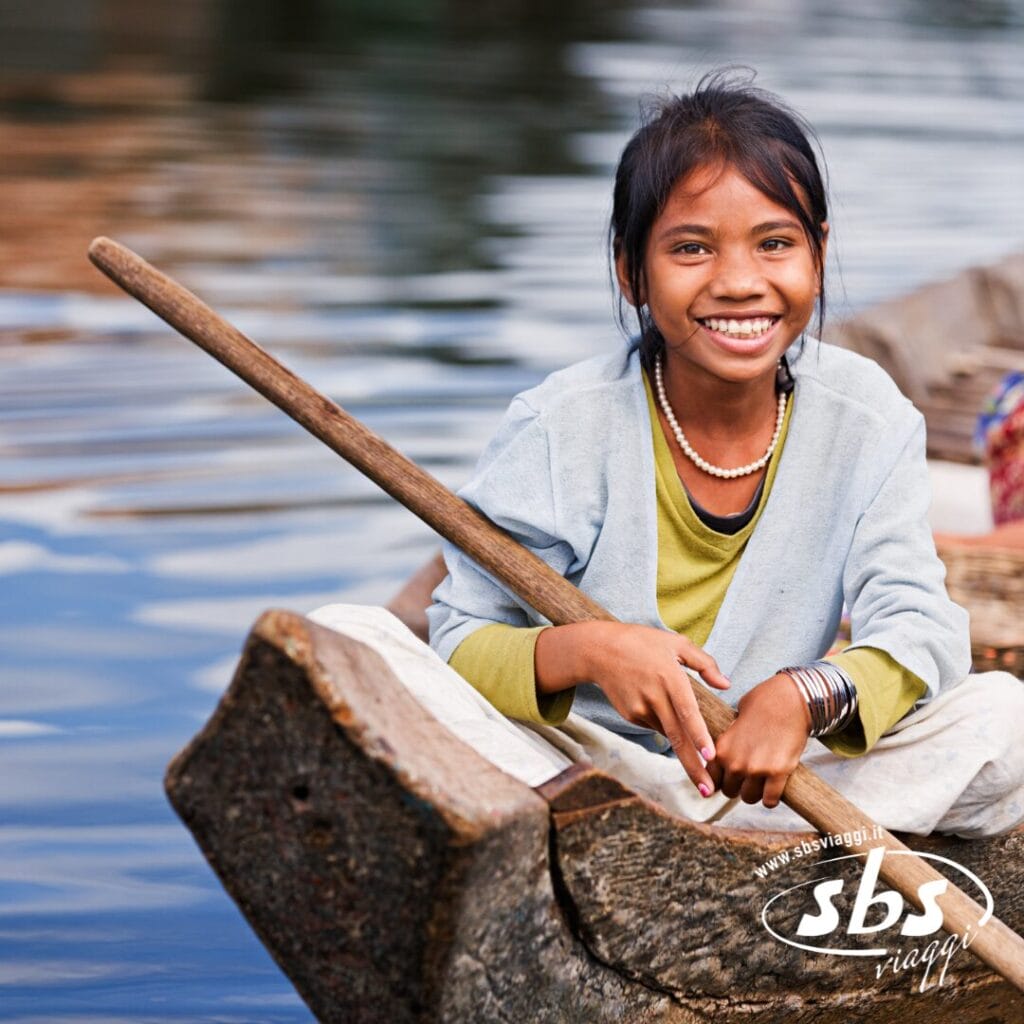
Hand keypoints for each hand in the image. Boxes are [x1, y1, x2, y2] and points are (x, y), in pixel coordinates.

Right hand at [535, 621, 730, 797]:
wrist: (599, 650)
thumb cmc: (642, 642)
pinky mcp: (631, 715)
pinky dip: (663, 723)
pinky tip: (656, 703)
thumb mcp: (675, 643)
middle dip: (693, 767)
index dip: (698, 735)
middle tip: (707, 791)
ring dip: (681, 744)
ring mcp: (640, 708)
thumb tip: (726, 685)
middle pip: (677, 737)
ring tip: (692, 752)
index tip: (710, 756)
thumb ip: (704, 663)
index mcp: (669, 676)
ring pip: (668, 732)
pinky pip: (655, 725)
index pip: (687, 712)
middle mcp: (655, 696)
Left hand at [705, 672, 811, 807]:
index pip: (711, 778)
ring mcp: (757, 769)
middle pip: (729, 791)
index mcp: (722, 748)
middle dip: (738, 786)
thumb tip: (721, 756)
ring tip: (761, 783)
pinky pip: (770, 800)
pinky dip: (771, 799)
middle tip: (747, 779)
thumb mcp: (733, 721)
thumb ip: (727, 743)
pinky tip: (773, 790)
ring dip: (755, 793)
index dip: (720, 780)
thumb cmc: (762, 705)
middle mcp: (735, 761)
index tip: (728, 779)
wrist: (789, 700)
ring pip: (749, 798)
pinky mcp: (778, 773)